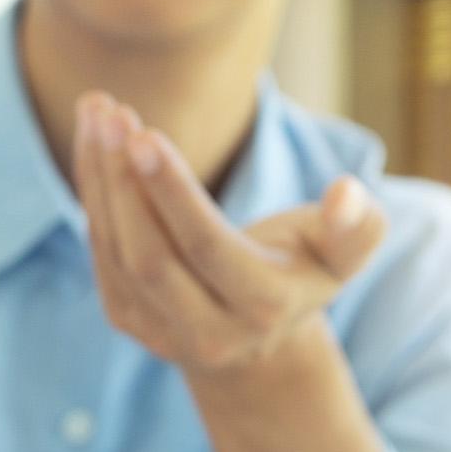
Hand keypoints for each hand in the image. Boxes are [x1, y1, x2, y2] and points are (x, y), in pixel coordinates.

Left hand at [72, 91, 384, 376]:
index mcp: (261, 306)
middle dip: (122, 182)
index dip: (170, 192)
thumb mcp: (344, 253)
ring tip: (96, 112)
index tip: (142, 133)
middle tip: (111, 114)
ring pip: (115, 253)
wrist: (257, 339)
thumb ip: (357, 225)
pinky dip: (93, 195)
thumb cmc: (304, 270)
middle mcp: (206, 330)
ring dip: (99, 180)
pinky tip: (93, 143)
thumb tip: (346, 193)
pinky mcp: (127, 319)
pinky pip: (101, 254)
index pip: (204, 247)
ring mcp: (159, 331)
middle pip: (148, 257)